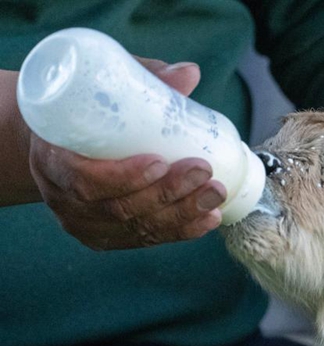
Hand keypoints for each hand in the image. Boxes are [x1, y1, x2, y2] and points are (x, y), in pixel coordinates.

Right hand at [28, 59, 225, 250]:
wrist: (60, 146)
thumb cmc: (85, 115)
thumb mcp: (103, 92)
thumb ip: (144, 81)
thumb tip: (190, 72)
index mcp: (52, 159)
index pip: (84, 180)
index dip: (124, 177)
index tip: (160, 161)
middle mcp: (64, 198)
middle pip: (119, 207)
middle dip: (168, 193)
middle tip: (204, 172)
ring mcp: (84, 223)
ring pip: (137, 228)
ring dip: (182, 214)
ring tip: (215, 195)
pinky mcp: (105, 238)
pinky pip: (145, 239)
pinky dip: (181, 231)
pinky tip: (208, 220)